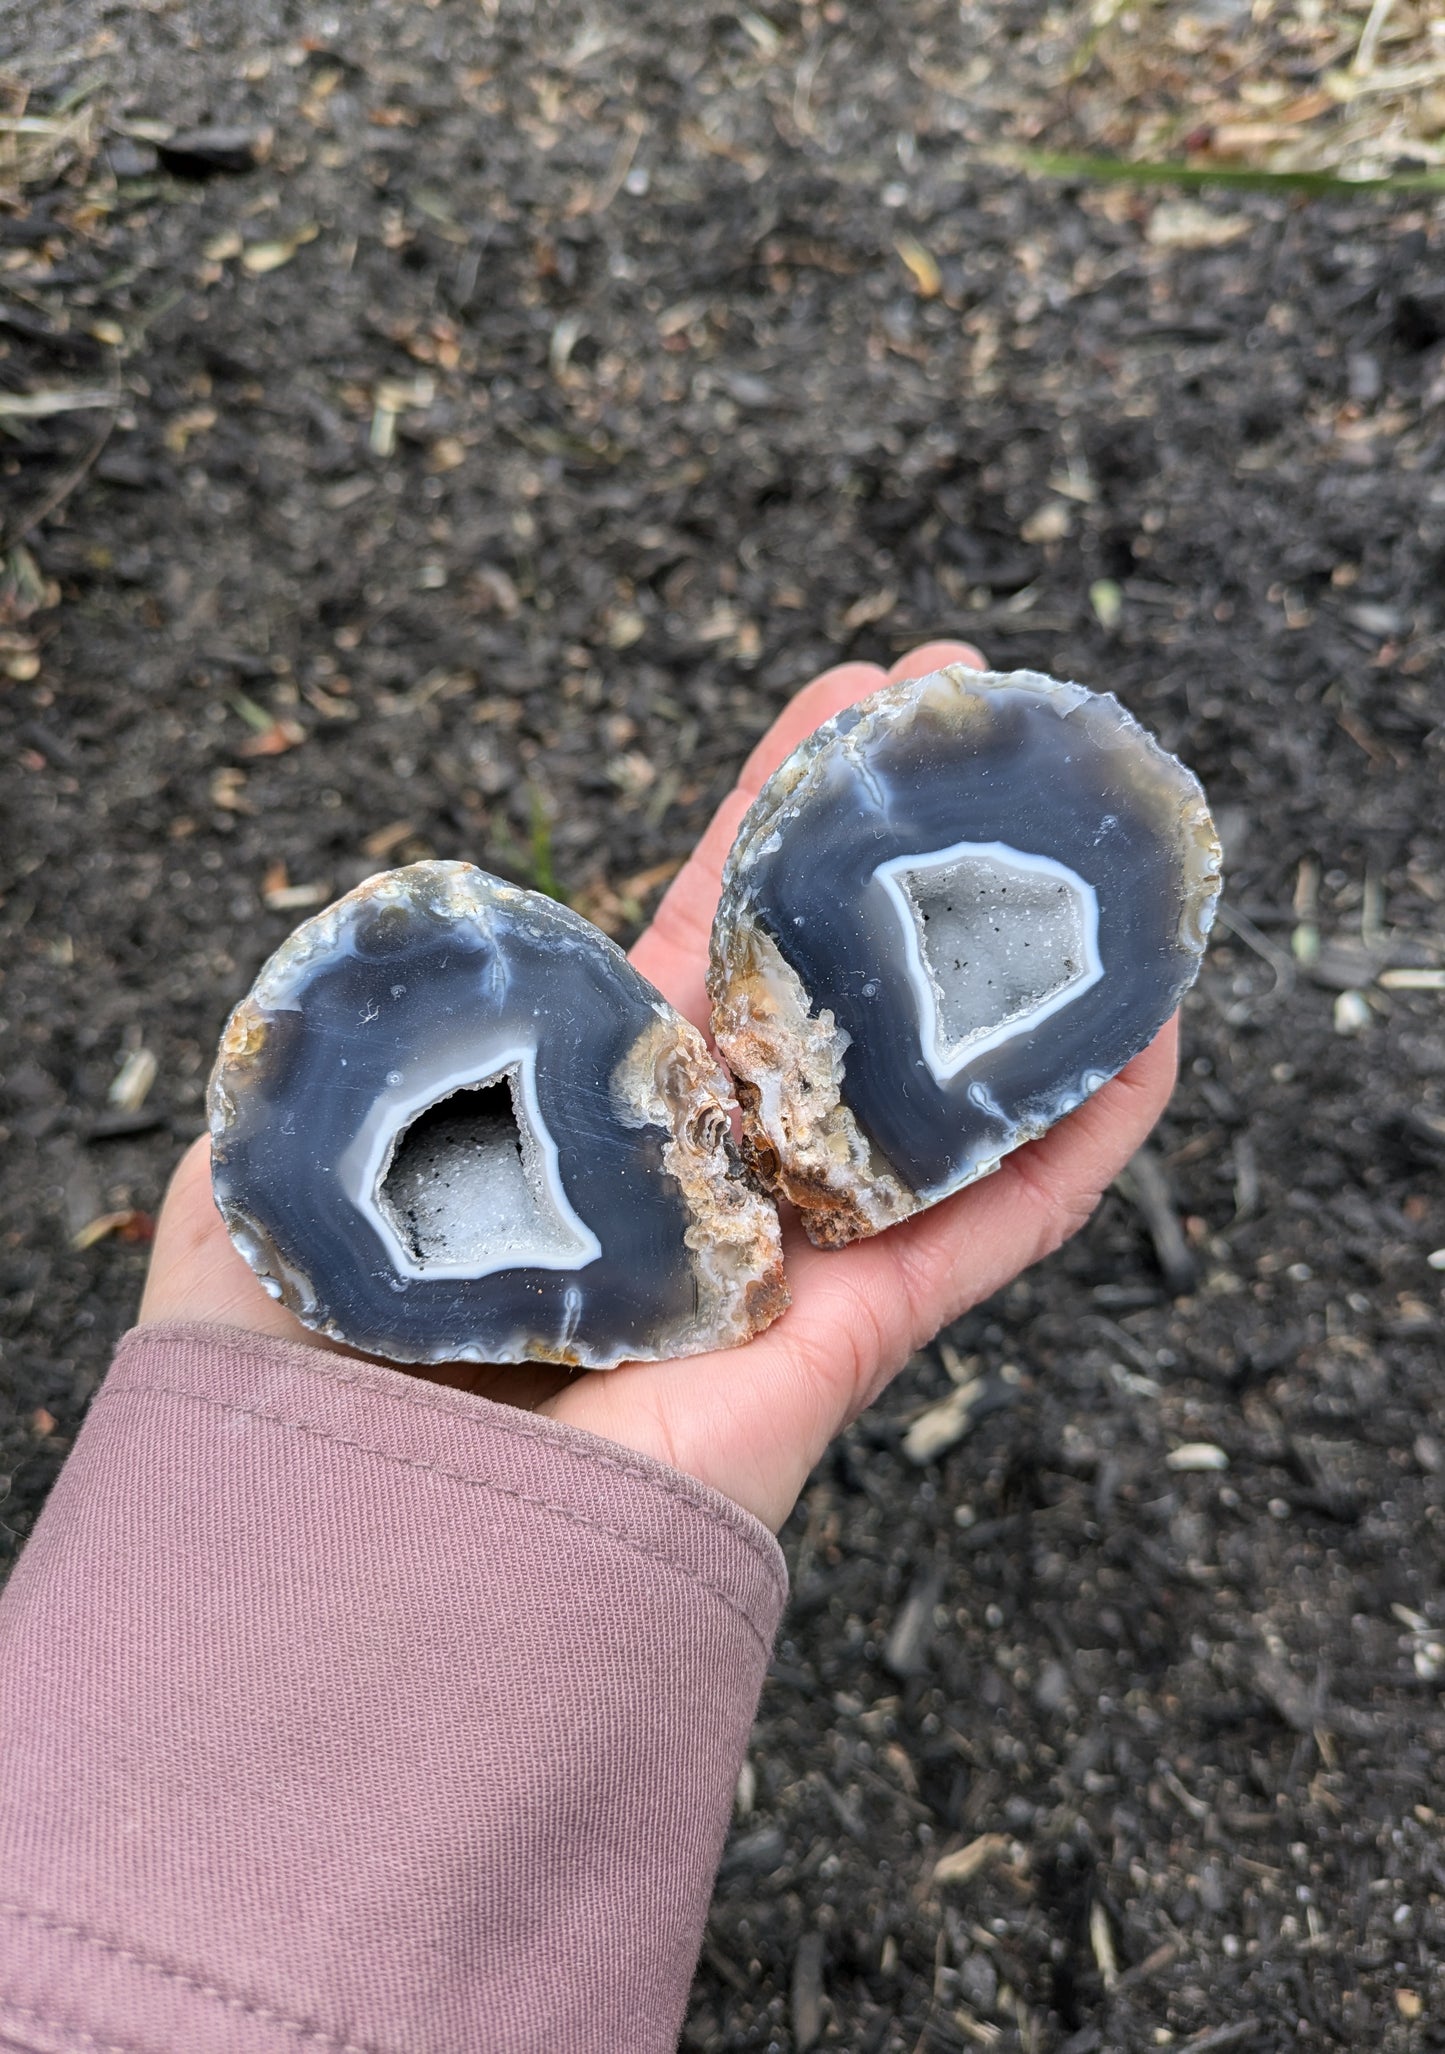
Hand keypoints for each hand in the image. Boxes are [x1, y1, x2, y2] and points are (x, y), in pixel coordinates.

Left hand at [141, 642, 1177, 1530]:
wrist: (353, 1578)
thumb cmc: (292, 1390)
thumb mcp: (285, 1174)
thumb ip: (338, 1064)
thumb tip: (380, 966)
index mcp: (576, 1124)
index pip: (695, 941)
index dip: (766, 825)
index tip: (838, 707)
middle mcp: (695, 1179)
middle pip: (831, 986)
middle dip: (903, 850)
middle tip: (970, 709)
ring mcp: (783, 1255)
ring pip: (931, 1089)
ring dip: (1011, 964)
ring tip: (1084, 834)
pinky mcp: (846, 1342)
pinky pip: (985, 1234)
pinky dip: (1071, 1146)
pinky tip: (1138, 1040)